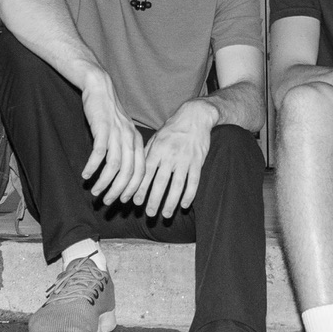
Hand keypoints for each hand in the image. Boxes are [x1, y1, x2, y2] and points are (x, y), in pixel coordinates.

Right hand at [79, 70, 145, 204]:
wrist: (100, 88)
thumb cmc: (109, 113)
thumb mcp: (123, 132)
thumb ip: (125, 150)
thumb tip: (123, 174)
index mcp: (137, 141)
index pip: (140, 171)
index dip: (133, 189)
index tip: (124, 202)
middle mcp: (130, 139)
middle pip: (128, 172)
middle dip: (118, 191)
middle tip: (107, 202)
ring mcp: (117, 133)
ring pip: (114, 165)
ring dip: (104, 182)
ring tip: (94, 192)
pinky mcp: (102, 128)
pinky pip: (99, 152)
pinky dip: (92, 166)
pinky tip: (85, 175)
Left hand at [134, 101, 215, 215]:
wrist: (194, 117)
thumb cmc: (171, 129)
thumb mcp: (155, 138)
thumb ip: (146, 155)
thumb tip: (134, 172)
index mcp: (157, 149)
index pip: (146, 173)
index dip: (140, 188)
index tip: (135, 202)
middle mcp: (170, 155)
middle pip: (161, 182)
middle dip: (154, 200)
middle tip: (149, 214)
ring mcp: (185, 159)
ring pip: (177, 185)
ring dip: (171, 202)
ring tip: (166, 215)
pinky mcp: (198, 161)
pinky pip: (194, 181)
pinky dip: (189, 194)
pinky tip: (184, 205)